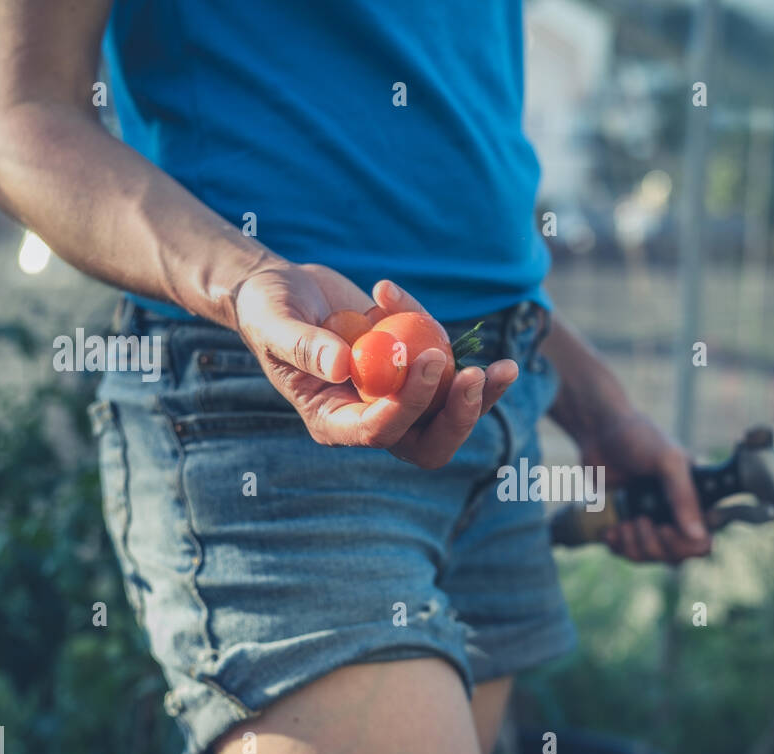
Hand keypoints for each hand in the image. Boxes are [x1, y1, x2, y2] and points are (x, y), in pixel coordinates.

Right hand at [231, 263, 517, 468]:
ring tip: (505, 367)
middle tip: (474, 377)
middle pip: (426, 443)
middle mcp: (369, 417)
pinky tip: (424, 309)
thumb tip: (342, 367)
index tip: (425, 359)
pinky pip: (450, 373)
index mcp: (333, 420)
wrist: (284, 289)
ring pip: (450, 416)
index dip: (407, 405)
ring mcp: (396, 398)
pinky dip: (457, 345)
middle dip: (457, 418)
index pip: (379, 432)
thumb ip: (302, 346)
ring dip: (481, 396)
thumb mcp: (274, 323)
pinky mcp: (414, 372)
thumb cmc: (268, 309)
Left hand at [578, 408, 712, 563]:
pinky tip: (611, 529)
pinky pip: (626, 551)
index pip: (702, 542)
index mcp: (693, 499)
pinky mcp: (626, 523)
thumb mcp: (668, 461)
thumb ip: (684, 496)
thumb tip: (697, 535)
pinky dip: (617, 546)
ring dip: (633, 546)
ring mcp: (650, 520)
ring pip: (649, 557)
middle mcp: (674, 514)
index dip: (685, 546)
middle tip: (640, 520)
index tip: (665, 529)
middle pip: (674, 556)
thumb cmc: (638, 437)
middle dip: (654, 545)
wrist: (598, 430)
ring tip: (623, 523)